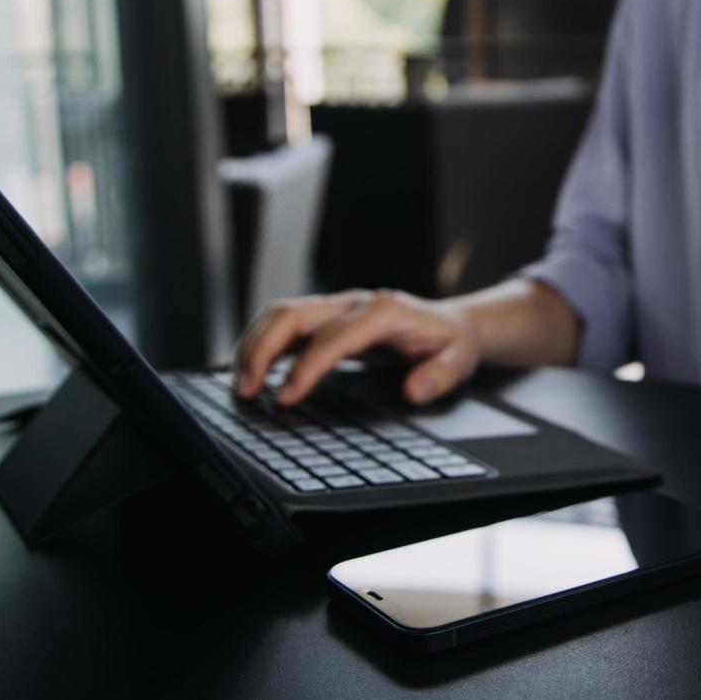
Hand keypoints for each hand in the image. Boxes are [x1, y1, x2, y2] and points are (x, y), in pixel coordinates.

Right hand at [234, 289, 480, 406]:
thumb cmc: (450, 344)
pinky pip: (285, 323)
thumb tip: (414, 390)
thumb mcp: (458, 362)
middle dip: (263, 350)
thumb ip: (438, 377)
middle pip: (295, 314)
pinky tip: (252, 371)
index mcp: (384, 311)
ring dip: (254, 345)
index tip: (286, 396)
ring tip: (242, 385)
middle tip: (247, 390)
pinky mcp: (327, 317)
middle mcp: (355, 303)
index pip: (334, 335)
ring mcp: (338, 306)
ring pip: (281, 313)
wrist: (452, 324)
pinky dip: (262, 343)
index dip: (307, 365)